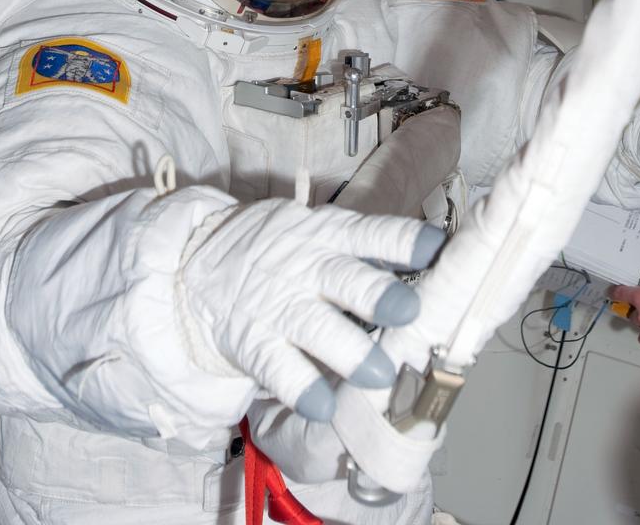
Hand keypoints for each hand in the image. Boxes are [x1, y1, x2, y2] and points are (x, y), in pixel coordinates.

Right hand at [181, 197, 444, 422]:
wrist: (201, 260)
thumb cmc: (281, 248)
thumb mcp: (317, 231)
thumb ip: (365, 250)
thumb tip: (434, 268)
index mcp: (330, 234)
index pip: (373, 233)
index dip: (405, 242)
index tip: (437, 250)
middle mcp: (308, 267)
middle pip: (346, 280)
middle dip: (378, 296)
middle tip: (410, 312)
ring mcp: (279, 305)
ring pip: (317, 328)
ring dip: (351, 352)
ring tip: (380, 375)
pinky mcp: (254, 341)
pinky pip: (279, 368)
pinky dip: (302, 388)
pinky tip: (324, 407)